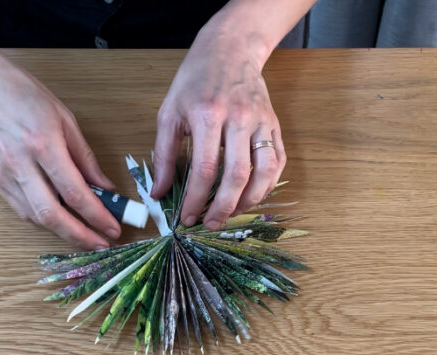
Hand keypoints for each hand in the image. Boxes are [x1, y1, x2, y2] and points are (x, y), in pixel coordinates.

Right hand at [0, 50, 119, 248]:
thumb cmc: (21, 93)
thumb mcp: (64, 118)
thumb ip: (85, 157)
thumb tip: (105, 186)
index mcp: (43, 144)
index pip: (74, 192)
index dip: (96, 215)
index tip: (113, 228)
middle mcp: (20, 164)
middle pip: (51, 215)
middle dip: (80, 236)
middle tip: (101, 244)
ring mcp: (4, 175)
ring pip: (35, 218)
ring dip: (62, 232)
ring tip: (86, 235)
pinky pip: (22, 210)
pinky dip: (43, 220)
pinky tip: (60, 221)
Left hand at [150, 26, 285, 229]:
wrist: (230, 49)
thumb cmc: (195, 81)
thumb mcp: (169, 112)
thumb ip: (162, 154)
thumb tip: (158, 192)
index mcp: (208, 115)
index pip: (205, 169)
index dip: (196, 199)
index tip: (188, 217)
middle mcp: (239, 119)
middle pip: (237, 176)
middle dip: (223, 208)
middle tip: (211, 224)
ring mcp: (261, 122)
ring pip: (264, 172)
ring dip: (249, 201)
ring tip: (232, 214)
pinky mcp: (274, 124)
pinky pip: (277, 162)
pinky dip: (267, 185)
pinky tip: (252, 196)